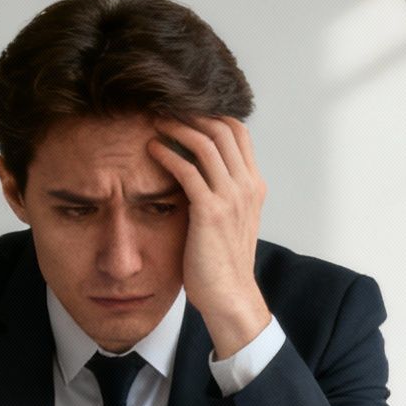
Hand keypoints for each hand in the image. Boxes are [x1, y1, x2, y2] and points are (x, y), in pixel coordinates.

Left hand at [147, 117, 270, 358]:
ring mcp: (231, 197)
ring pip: (206, 143)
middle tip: (164, 109)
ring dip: (177, 128)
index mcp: (254, 185)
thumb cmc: (223, 262)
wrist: (230, 296)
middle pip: (223, 129)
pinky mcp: (210, 212)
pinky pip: (188, 170)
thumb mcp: (230, 219)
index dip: (211, 115)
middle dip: (191, 113)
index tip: (184, 111)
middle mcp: (247, 186)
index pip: (238, 132)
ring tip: (154, 123)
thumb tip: (197, 171)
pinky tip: (152, 150)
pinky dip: (168, 154)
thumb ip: (221, 192)